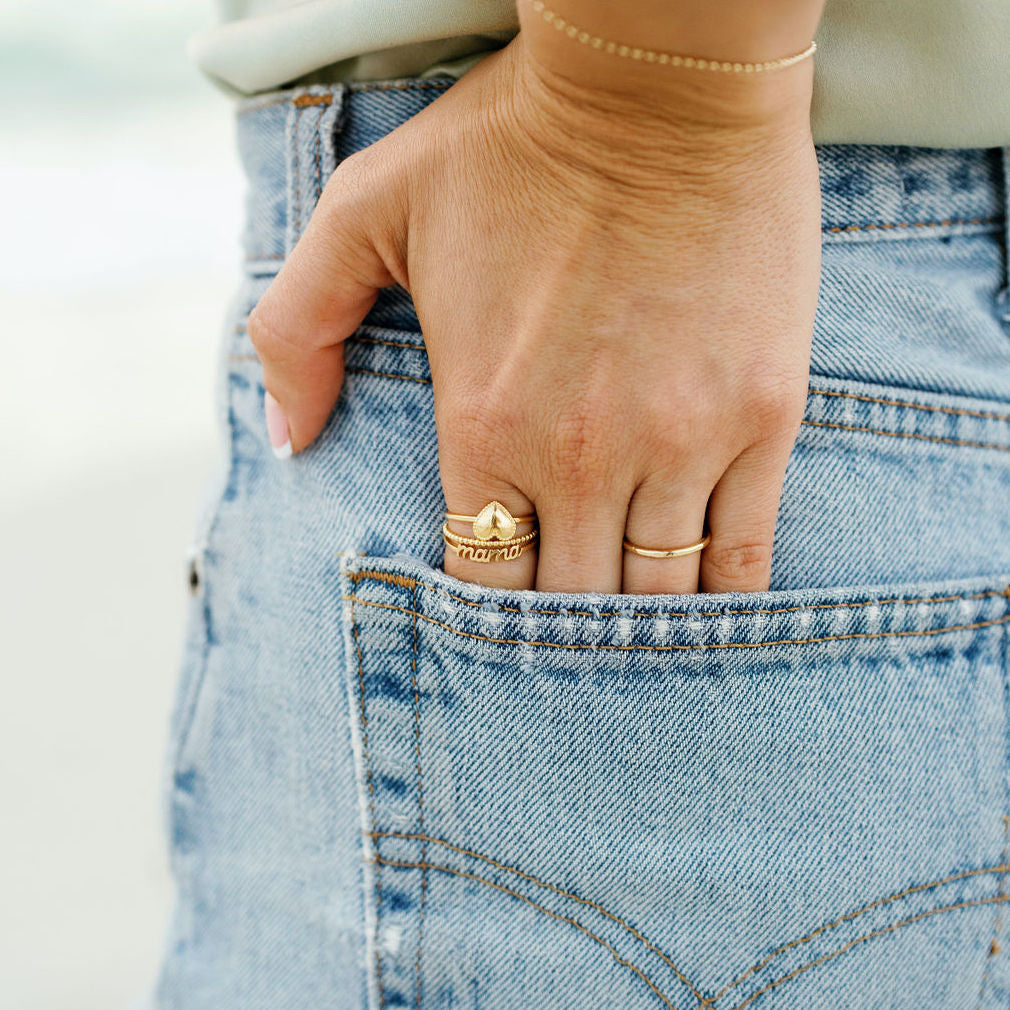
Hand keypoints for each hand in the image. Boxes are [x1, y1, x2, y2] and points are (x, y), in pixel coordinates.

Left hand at [248, 36, 821, 594]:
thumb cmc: (510, 146)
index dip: (485, 602)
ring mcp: (681, 441)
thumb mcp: (364, 211)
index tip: (499, 595)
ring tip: (632, 628)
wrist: (659, 83)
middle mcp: (581, 455)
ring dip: (638, 621)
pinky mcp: (763, 416)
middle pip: (569, 603)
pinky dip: (723, 596)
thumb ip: (298, 328)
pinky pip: (747, 550)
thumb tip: (284, 441)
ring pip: (657, 593)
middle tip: (563, 631)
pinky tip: (706, 603)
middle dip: (559, 626)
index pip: (479, 576)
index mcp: (484, 423)